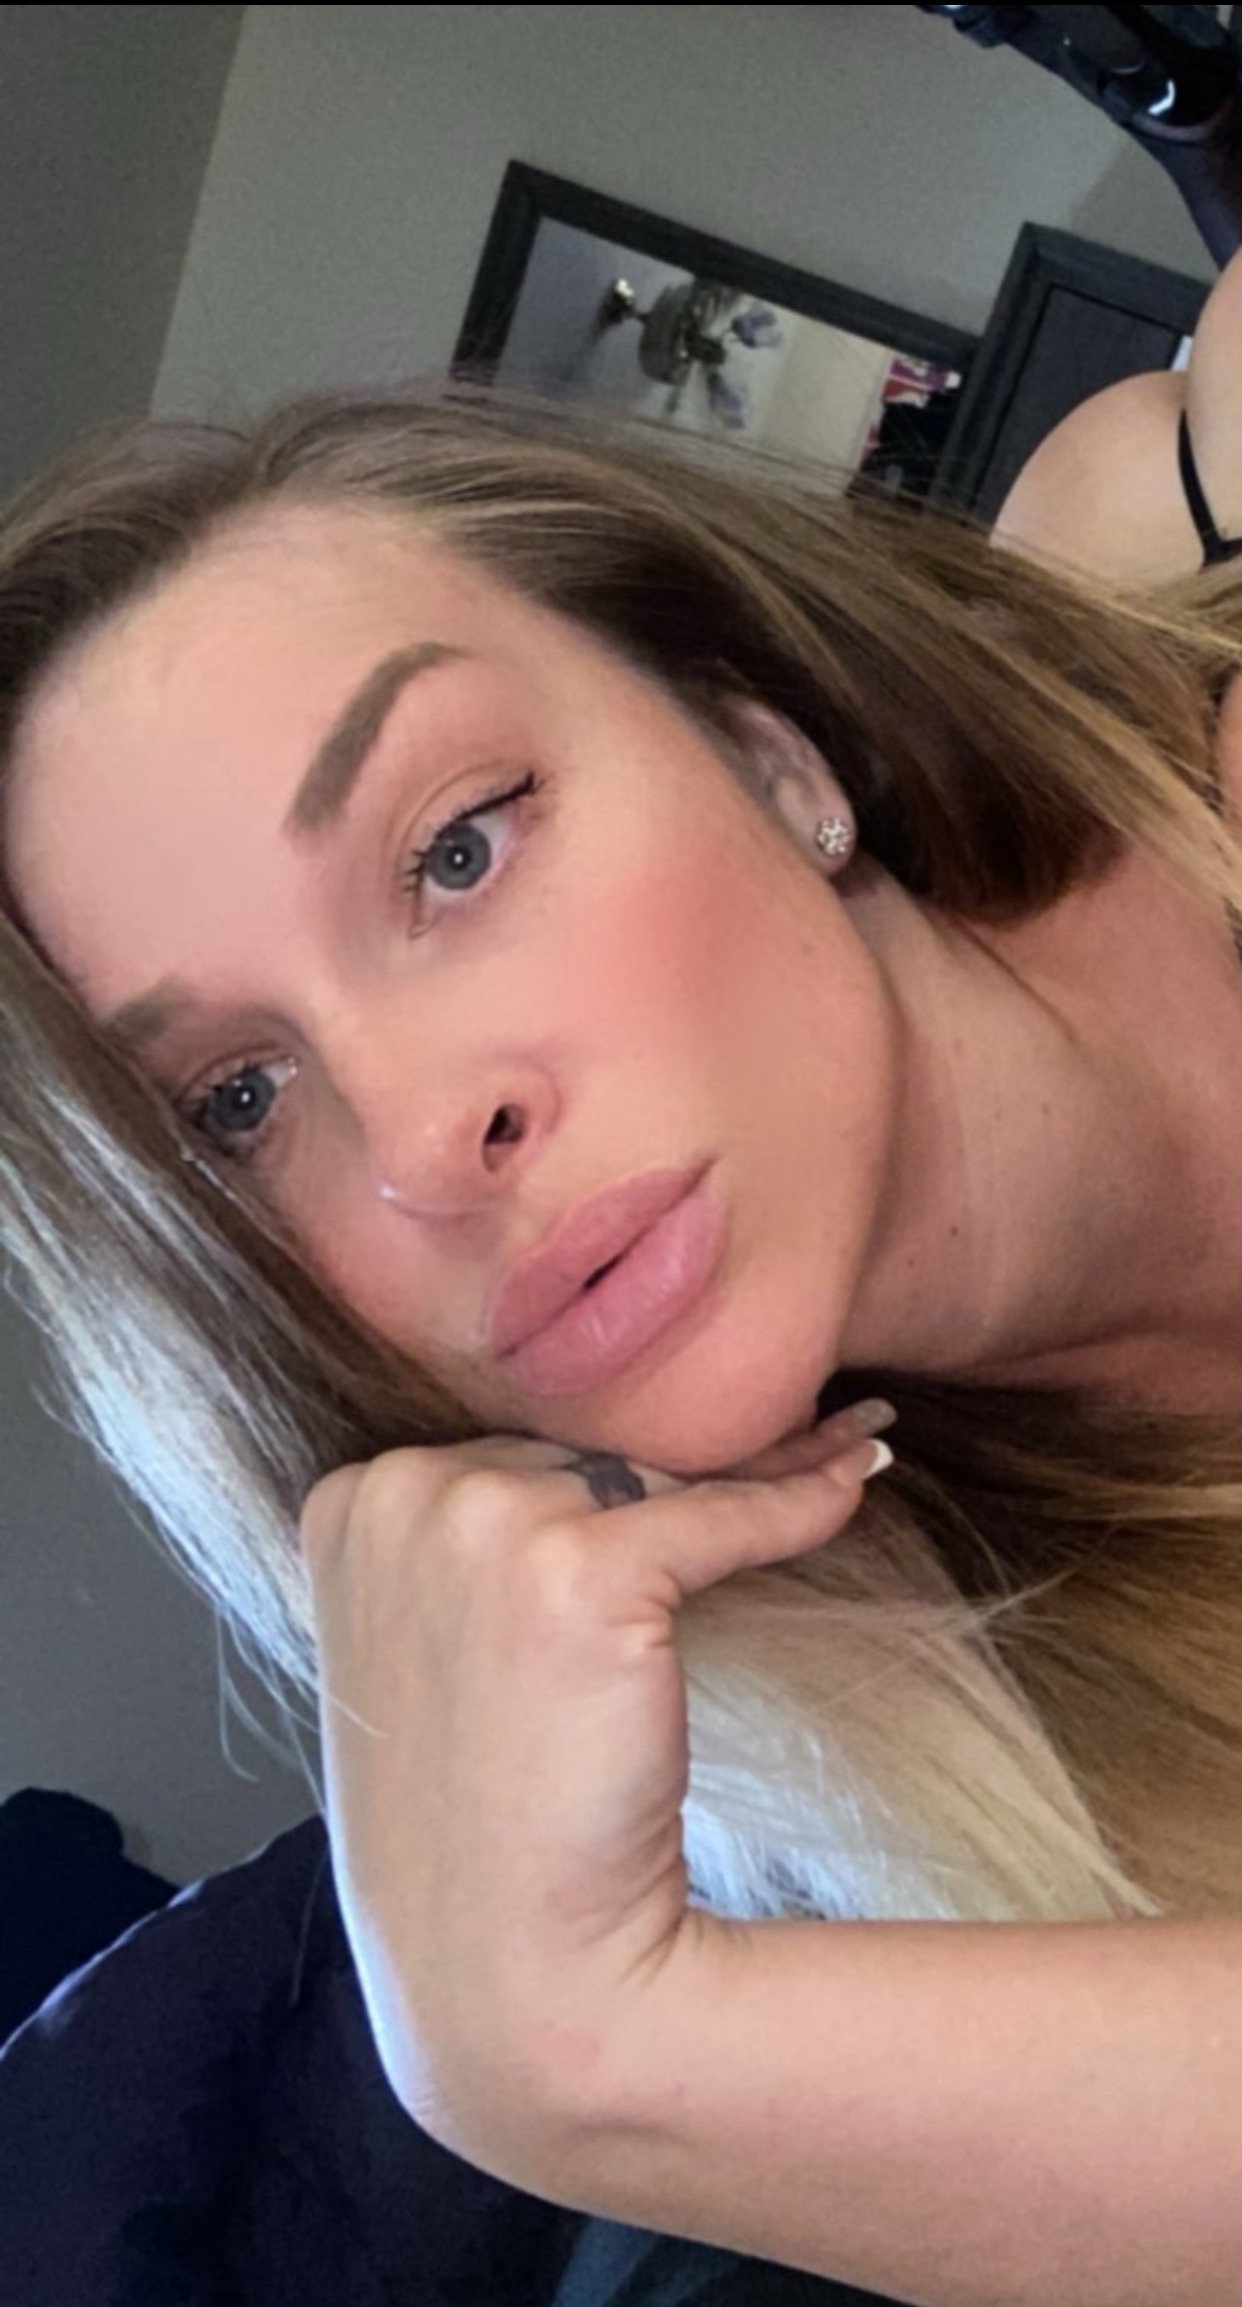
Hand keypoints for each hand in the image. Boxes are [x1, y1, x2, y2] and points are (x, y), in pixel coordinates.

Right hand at [297, 1401, 891, 2176]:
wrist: (510, 1973)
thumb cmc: (478, 1828)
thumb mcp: (431, 1653)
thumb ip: (475, 1548)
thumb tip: (610, 1460)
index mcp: (347, 1506)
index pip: (508, 1452)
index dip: (603, 1475)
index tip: (690, 1448)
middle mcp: (400, 1495)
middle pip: (579, 1452)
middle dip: (668, 1477)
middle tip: (783, 1448)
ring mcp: (482, 1525)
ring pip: (653, 1475)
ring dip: (746, 1475)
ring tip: (826, 1450)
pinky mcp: (579, 1570)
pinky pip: (728, 1513)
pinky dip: (803, 1500)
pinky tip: (855, 1478)